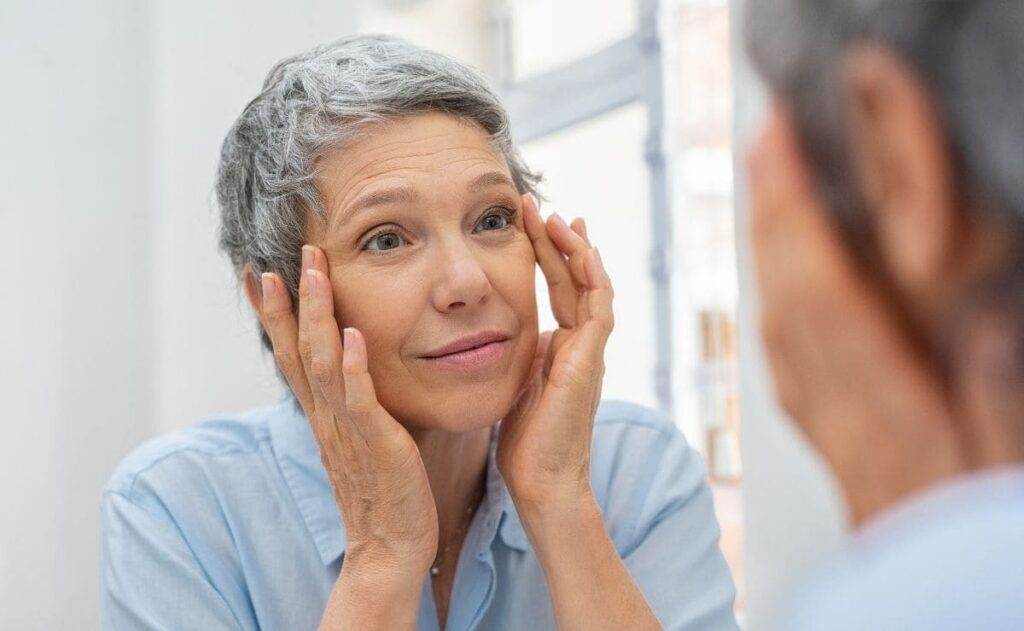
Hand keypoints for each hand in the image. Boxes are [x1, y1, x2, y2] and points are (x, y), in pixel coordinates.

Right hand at [257, 245, 437, 573]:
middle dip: (286, 303)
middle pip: (295, 350)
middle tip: (275, 259)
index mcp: (323, 415)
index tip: (260, 274)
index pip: (290, 355)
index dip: (275, 315)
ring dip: (317, 316)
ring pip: (322, 363)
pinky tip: (351, 335)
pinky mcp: (376, 444)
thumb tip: (358, 368)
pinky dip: (352, 367)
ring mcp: (347, 429)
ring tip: (314, 273)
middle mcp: (326, 417)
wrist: (390, 547)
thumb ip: (356, 404)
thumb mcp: (362, 438)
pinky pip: (359, 400)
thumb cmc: (385, 492)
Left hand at [497, 196, 613, 511]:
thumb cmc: (526, 442)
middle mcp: (581, 345)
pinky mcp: (590, 363)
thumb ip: (522, 355)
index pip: (560, 289)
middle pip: (576, 280)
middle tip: (541, 206)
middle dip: (559, 241)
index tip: (533, 222)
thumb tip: (509, 331)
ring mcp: (590, 353)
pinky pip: (598, 312)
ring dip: (576, 251)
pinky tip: (584, 253)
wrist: (542, 481)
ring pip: (592, 288)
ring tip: (559, 217)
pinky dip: (594, 280)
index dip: (548, 255)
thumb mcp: (518, 384)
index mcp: (563, 348)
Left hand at [748, 106, 962, 523]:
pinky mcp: (821, 424)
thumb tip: (978, 320)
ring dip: (770, 245)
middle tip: (767, 143)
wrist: (925, 591)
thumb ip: (990, 387)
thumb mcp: (1000, 451)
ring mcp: (822, 415)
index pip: (822, 290)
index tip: (781, 150)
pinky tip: (780, 270)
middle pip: (788, 291)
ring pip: (778, 314)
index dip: (796, 214)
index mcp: (884, 404)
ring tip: (770, 186)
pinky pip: (783, 347)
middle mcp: (837, 404)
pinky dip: (778, 292)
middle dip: (774, 211)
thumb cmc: (966, 522)